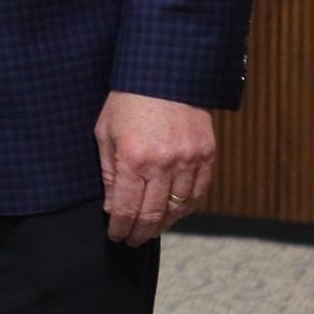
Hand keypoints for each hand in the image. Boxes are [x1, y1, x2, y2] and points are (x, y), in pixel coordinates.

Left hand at [95, 90, 214, 246]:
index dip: (121, 227)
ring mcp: (188, 161)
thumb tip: (112, 206)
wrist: (165, 73)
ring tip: (150, 230)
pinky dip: (185, 209)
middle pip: (152, 215)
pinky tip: (173, 213)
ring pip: (178, 209)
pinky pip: (198, 194)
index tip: (116, 236)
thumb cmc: (128, 100)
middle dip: (140, 233)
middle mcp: (163, 164)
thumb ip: (109, 172)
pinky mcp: (207, 156)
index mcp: (133, 157)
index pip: (127, 208)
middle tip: (132, 240)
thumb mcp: (105, 132)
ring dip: (163, 225)